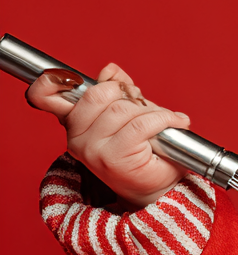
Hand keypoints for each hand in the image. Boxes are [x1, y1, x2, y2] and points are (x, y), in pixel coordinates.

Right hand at [27, 63, 189, 206]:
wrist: (159, 185)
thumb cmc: (146, 147)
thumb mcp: (131, 113)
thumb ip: (118, 90)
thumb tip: (110, 69)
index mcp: (74, 123)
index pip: (44, 98)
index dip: (49, 82)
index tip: (62, 76)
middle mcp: (77, 138)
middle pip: (100, 94)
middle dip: (129, 94)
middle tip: (144, 105)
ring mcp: (92, 149)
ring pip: (123, 109)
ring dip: (152, 110)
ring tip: (164, 121)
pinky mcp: (113, 158)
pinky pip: (143, 123)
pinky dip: (165, 119)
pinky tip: (175, 123)